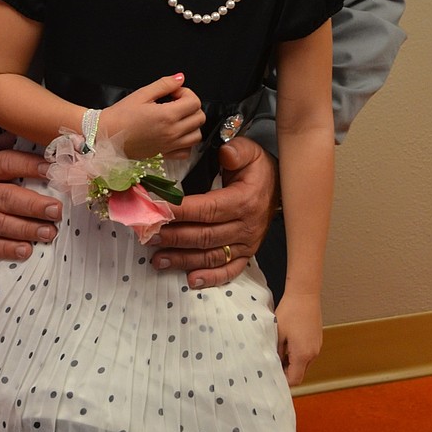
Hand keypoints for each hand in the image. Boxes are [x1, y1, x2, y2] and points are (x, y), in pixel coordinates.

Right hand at [0, 134, 61, 260]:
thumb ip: (4, 144)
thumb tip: (29, 130)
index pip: (7, 164)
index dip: (30, 166)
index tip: (52, 170)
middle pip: (6, 199)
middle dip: (33, 206)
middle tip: (56, 210)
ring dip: (26, 229)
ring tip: (49, 232)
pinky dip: (6, 249)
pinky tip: (25, 250)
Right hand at [100, 74, 205, 159]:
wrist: (106, 135)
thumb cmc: (121, 114)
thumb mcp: (141, 94)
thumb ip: (164, 85)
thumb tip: (180, 78)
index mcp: (167, 115)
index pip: (194, 102)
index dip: (186, 93)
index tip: (173, 93)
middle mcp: (172, 132)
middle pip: (199, 118)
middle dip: (191, 107)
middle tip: (175, 103)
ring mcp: (170, 146)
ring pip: (196, 135)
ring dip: (191, 124)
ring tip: (177, 118)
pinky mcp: (165, 154)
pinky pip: (186, 151)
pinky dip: (186, 142)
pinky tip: (175, 134)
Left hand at [150, 136, 278, 287]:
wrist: (282, 188)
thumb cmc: (259, 170)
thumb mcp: (250, 152)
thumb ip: (236, 151)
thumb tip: (225, 154)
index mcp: (243, 201)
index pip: (207, 209)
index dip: (180, 211)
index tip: (156, 211)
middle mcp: (246, 227)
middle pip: (204, 236)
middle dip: (173, 237)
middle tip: (148, 235)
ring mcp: (247, 244)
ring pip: (211, 255)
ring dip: (183, 259)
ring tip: (157, 259)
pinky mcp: (247, 254)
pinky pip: (229, 271)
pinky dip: (210, 278)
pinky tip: (191, 280)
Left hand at [274, 292, 322, 385]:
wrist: (305, 294)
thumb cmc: (290, 311)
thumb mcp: (277, 333)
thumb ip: (276, 352)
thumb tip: (273, 363)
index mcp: (303, 354)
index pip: (294, 380)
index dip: (283, 381)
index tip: (272, 376)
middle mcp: (313, 353)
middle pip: (300, 373)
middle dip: (287, 371)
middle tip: (272, 363)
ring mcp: (317, 346)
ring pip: (304, 364)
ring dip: (292, 362)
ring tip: (279, 350)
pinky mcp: (318, 339)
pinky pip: (308, 353)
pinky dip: (298, 353)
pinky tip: (288, 342)